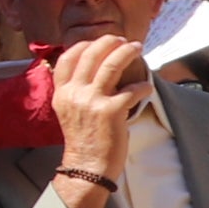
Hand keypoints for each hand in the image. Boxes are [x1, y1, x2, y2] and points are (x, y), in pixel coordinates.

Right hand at [49, 35, 144, 185]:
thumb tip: (93, 73)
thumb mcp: (69, 112)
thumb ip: (76, 92)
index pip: (69, 58)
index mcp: (62, 92)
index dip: (85, 45)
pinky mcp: (111, 111)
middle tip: (122, 40)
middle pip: (91, 54)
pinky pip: (131, 89)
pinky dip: (142, 86)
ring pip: (111, 64)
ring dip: (127, 52)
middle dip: (109, 42)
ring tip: (136, 48)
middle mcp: (74, 93)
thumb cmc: (82, 141)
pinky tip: (146, 86)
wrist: (86, 167)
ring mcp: (92, 101)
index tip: (98, 43)